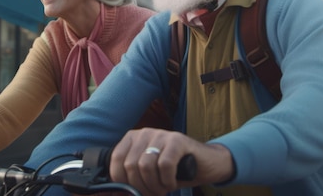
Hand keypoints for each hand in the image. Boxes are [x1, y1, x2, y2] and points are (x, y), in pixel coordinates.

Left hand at [109, 128, 233, 195]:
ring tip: (163, 188)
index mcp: (133, 138)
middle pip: (131, 166)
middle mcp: (145, 132)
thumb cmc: (175, 170)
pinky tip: (172, 182)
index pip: (116, 160)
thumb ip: (133, 178)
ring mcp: (162, 134)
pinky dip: (167, 180)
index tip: (135, 192)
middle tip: (153, 193)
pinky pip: (164, 165)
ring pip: (146, 166)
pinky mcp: (178, 140)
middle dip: (141, 187)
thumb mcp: (149, 173)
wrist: (206, 164)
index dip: (123, 182)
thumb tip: (118, 193)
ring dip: (155, 185)